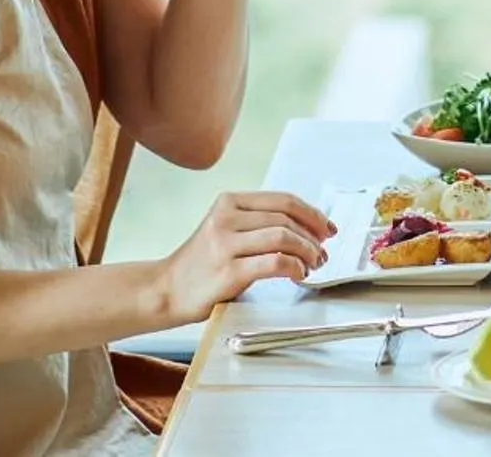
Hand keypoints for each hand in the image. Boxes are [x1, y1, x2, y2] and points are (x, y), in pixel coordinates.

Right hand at [154, 191, 337, 325]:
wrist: (164, 291)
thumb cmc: (201, 265)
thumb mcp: (226, 230)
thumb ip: (257, 223)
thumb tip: (308, 226)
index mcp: (229, 202)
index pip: (283, 200)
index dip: (312, 213)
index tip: (327, 228)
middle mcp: (226, 218)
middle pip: (287, 217)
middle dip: (313, 235)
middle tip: (323, 252)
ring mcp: (225, 243)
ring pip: (284, 236)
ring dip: (308, 251)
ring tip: (313, 264)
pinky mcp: (228, 271)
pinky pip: (275, 262)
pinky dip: (295, 267)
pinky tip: (299, 275)